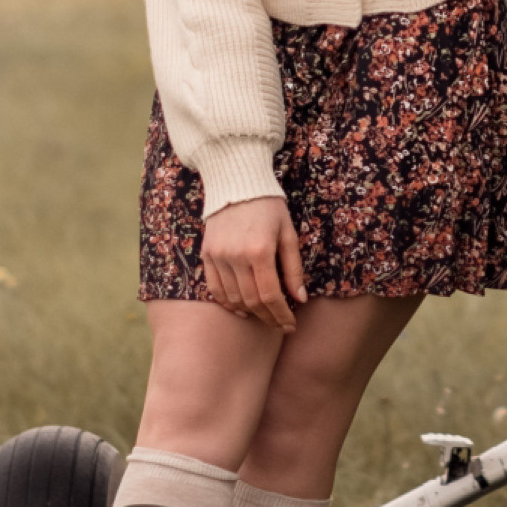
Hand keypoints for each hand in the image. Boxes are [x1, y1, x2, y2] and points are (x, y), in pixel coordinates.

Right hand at [202, 194, 306, 328]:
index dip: (281, 315)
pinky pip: (214, 289)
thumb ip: (293, 268)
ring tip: (264, 318)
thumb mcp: (288, 233)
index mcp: (260, 251)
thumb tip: (299, 299)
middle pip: (252, 301)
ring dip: (250, 313)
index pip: (270, 295)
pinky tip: (241, 310)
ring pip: (232, 299)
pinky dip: (227, 304)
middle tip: (280, 325)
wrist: (237, 182)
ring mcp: (218, 256)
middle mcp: (236, 257)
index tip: (290, 325)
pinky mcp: (206, 255)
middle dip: (268, 318)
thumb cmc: (269, 206)